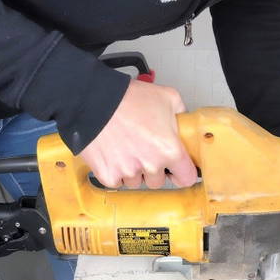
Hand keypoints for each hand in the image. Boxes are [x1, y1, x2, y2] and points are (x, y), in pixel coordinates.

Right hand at [79, 79, 196, 188]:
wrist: (94, 100)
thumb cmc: (128, 99)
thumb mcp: (168, 97)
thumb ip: (181, 115)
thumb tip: (183, 125)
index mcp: (169, 150)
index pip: (186, 178)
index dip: (182, 173)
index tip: (177, 170)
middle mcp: (150, 165)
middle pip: (158, 181)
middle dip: (154, 170)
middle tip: (145, 151)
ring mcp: (128, 172)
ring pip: (136, 182)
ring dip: (134, 171)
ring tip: (126, 149)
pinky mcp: (108, 175)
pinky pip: (117, 181)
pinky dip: (115, 171)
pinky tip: (113, 154)